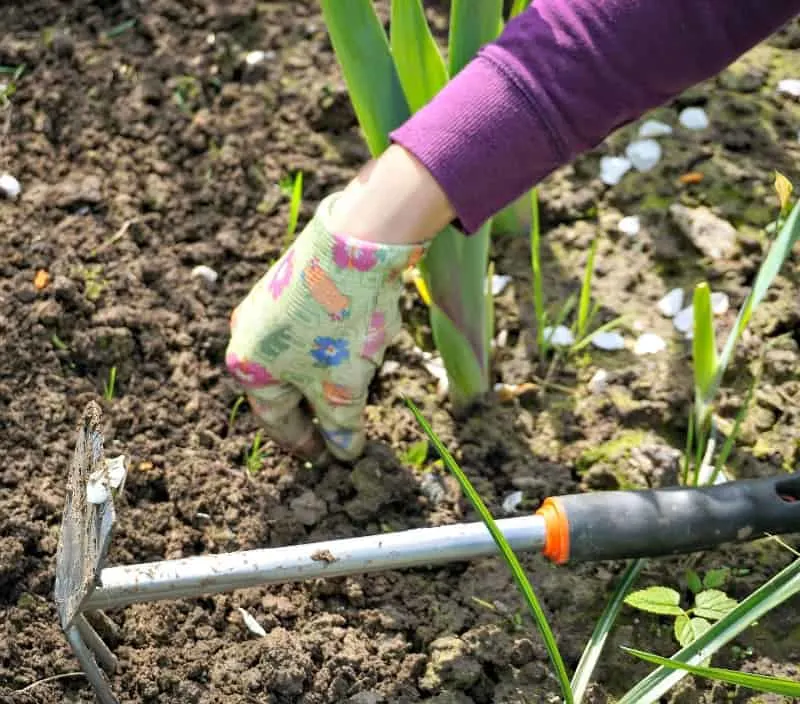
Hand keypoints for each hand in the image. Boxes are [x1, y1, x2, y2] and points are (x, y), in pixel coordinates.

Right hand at [225, 190, 427, 461]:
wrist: (356, 241)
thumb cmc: (340, 322)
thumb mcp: (342, 387)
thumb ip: (341, 426)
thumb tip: (344, 453)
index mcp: (248, 367)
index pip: (277, 421)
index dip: (307, 445)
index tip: (330, 459)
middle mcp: (248, 335)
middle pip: (287, 389)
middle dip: (320, 408)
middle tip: (346, 428)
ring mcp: (268, 306)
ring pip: (303, 358)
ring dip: (331, 374)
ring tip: (361, 380)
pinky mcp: (292, 284)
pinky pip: (312, 330)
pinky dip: (336, 345)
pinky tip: (363, 340)